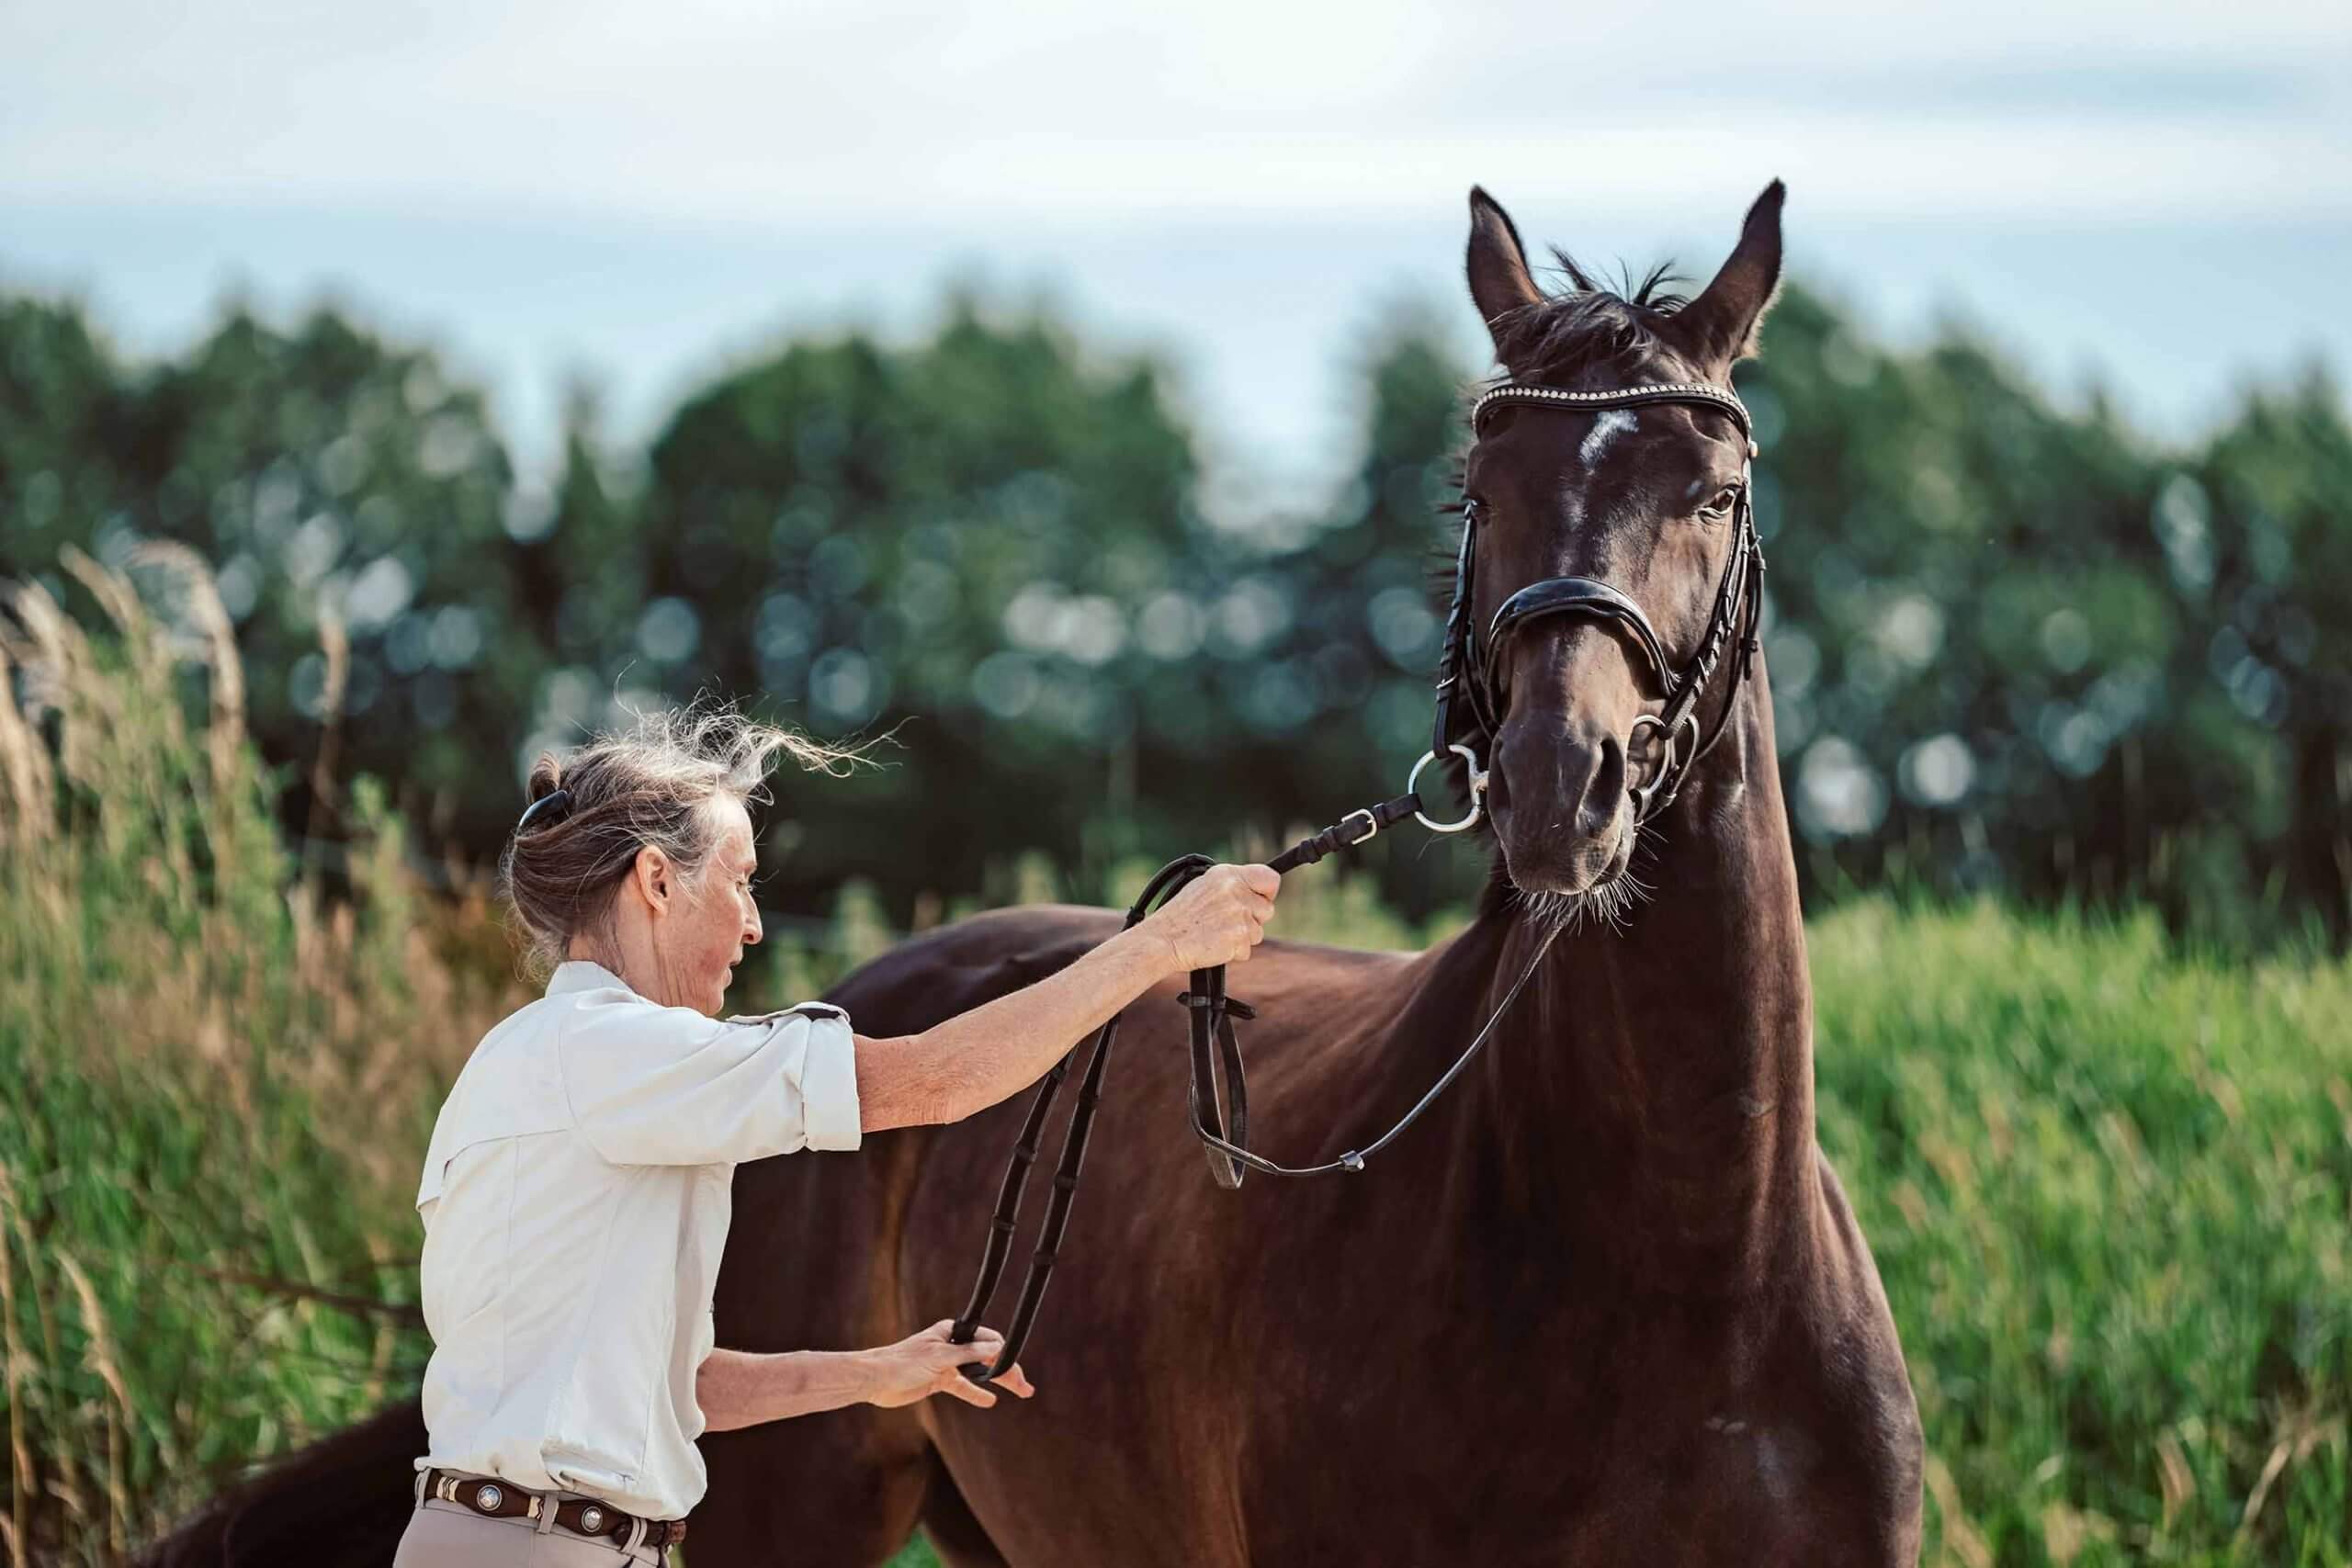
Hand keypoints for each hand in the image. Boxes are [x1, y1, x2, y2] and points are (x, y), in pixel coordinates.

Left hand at [863, 1320, 1036, 1409]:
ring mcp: (947, 1364)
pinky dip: (976, 1393)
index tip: (1015, 1366)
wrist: (876, 1380)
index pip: (987, 1340)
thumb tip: (997, 1347)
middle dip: (1007, 1370)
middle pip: (987, 1357)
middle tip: (1025, 1386)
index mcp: (952, 1332)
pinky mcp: (939, 1380)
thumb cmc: (904, 1361)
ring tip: (1020, 1391)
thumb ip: (969, 1353)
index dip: (1003, 1352)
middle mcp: (952, 1346)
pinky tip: (990, 1400)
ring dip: (997, 1382)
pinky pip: (963, 1387)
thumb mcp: (940, 1356)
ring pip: (978, 1373)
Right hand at [1142, 862, 1279, 972]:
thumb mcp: (1203, 887)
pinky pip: (1246, 950)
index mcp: (1227, 875)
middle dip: (1253, 920)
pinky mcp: (1238, 938)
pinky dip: (1233, 953)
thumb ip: (1231, 886)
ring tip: (1216, 934)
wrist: (1162, 940)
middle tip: (1228, 923)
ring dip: (1241, 938)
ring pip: (1257, 933)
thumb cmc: (1179, 917)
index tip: (1261, 899)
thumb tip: (1256, 893)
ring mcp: (1238, 915)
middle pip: (1267, 909)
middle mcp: (1235, 891)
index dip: (1268, 892)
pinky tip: (1214, 945)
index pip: (1269, 878)